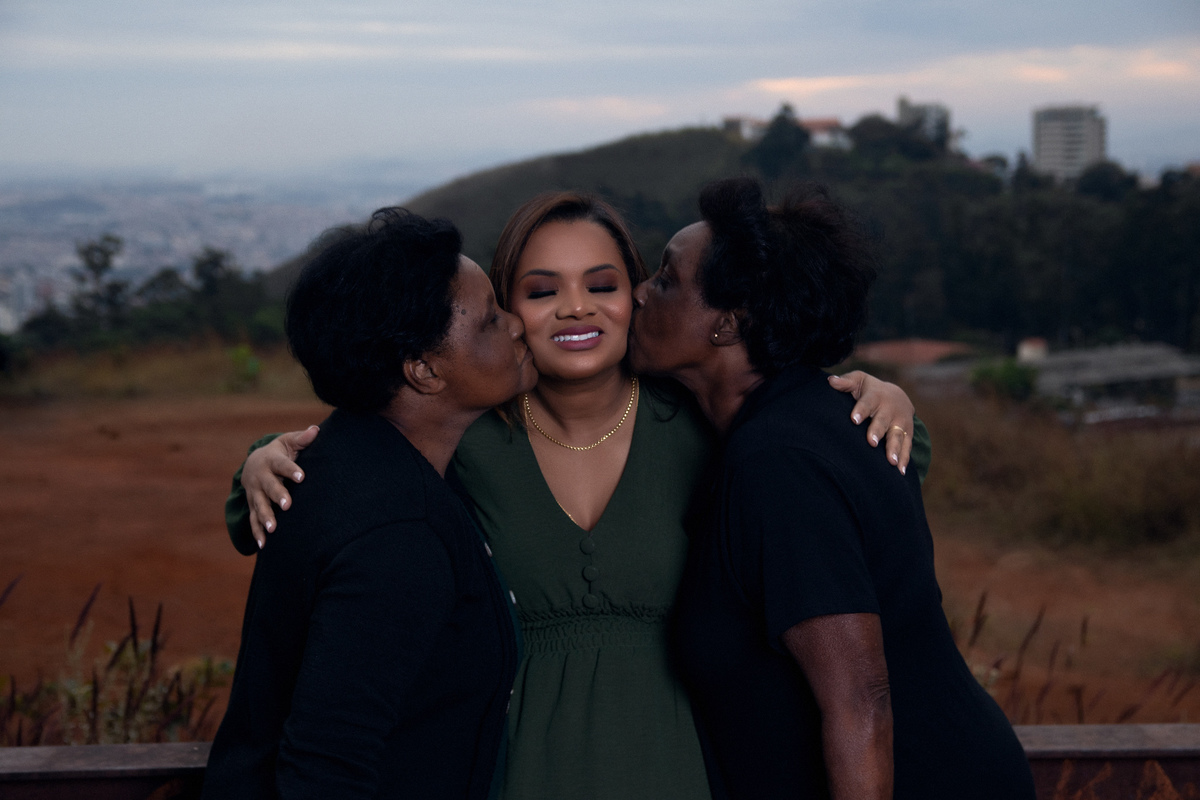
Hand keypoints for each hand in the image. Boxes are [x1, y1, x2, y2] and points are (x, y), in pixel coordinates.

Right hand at [243, 426, 319, 547]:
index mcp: (270, 460)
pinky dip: (257, 532)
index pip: (281, 464)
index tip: (302, 477)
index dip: (291, 470)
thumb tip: (316, 429)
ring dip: (265, 516)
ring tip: (273, 528)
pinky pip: (253, 520)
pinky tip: (263, 545)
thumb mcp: (288, 443)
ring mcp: (254, 493)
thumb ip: (302, 439)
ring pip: (259, 505)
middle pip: (268, 486)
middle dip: (277, 495)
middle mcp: (260, 477)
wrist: (254, 463)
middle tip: (287, 505)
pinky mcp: (252, 505)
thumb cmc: (279, 453)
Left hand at [828, 371, 914, 474]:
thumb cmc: (870, 390)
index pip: (867, 402)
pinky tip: (900, 472)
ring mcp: (900, 423)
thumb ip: (845, 382)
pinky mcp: (907, 434)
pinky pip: (907, 447)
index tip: (854, 419)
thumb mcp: (859, 381)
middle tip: (871, 442)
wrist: (898, 396)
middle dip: (878, 431)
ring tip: (891, 462)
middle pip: (883, 421)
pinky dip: (904, 459)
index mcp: (876, 396)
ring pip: (897, 436)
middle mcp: (890, 410)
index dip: (861, 410)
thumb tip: (830, 381)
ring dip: (894, 449)